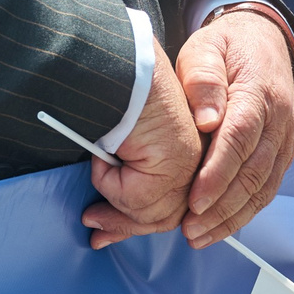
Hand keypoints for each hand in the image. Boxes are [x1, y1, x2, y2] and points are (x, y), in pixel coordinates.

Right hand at [78, 48, 195, 250]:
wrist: (122, 62)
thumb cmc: (121, 88)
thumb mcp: (129, 137)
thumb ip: (131, 168)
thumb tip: (109, 207)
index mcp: (193, 152)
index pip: (174, 205)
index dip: (138, 221)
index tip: (109, 231)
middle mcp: (198, 161)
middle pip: (165, 217)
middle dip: (124, 224)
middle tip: (94, 226)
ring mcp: (189, 165)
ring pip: (148, 212)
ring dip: (113, 198)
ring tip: (96, 171)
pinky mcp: (174, 164)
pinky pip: (132, 197)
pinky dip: (108, 180)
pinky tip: (103, 156)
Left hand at [172, 8, 293, 248]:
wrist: (263, 42)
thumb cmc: (225, 48)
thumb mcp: (206, 49)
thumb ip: (203, 80)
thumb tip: (207, 121)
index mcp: (258, 93)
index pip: (240, 139)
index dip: (218, 174)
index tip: (194, 200)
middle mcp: (279, 122)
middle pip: (253, 172)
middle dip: (222, 206)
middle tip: (189, 229)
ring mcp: (285, 140)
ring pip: (263, 188)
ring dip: (231, 217)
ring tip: (198, 236)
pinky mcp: (283, 154)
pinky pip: (267, 189)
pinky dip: (244, 213)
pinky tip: (219, 227)